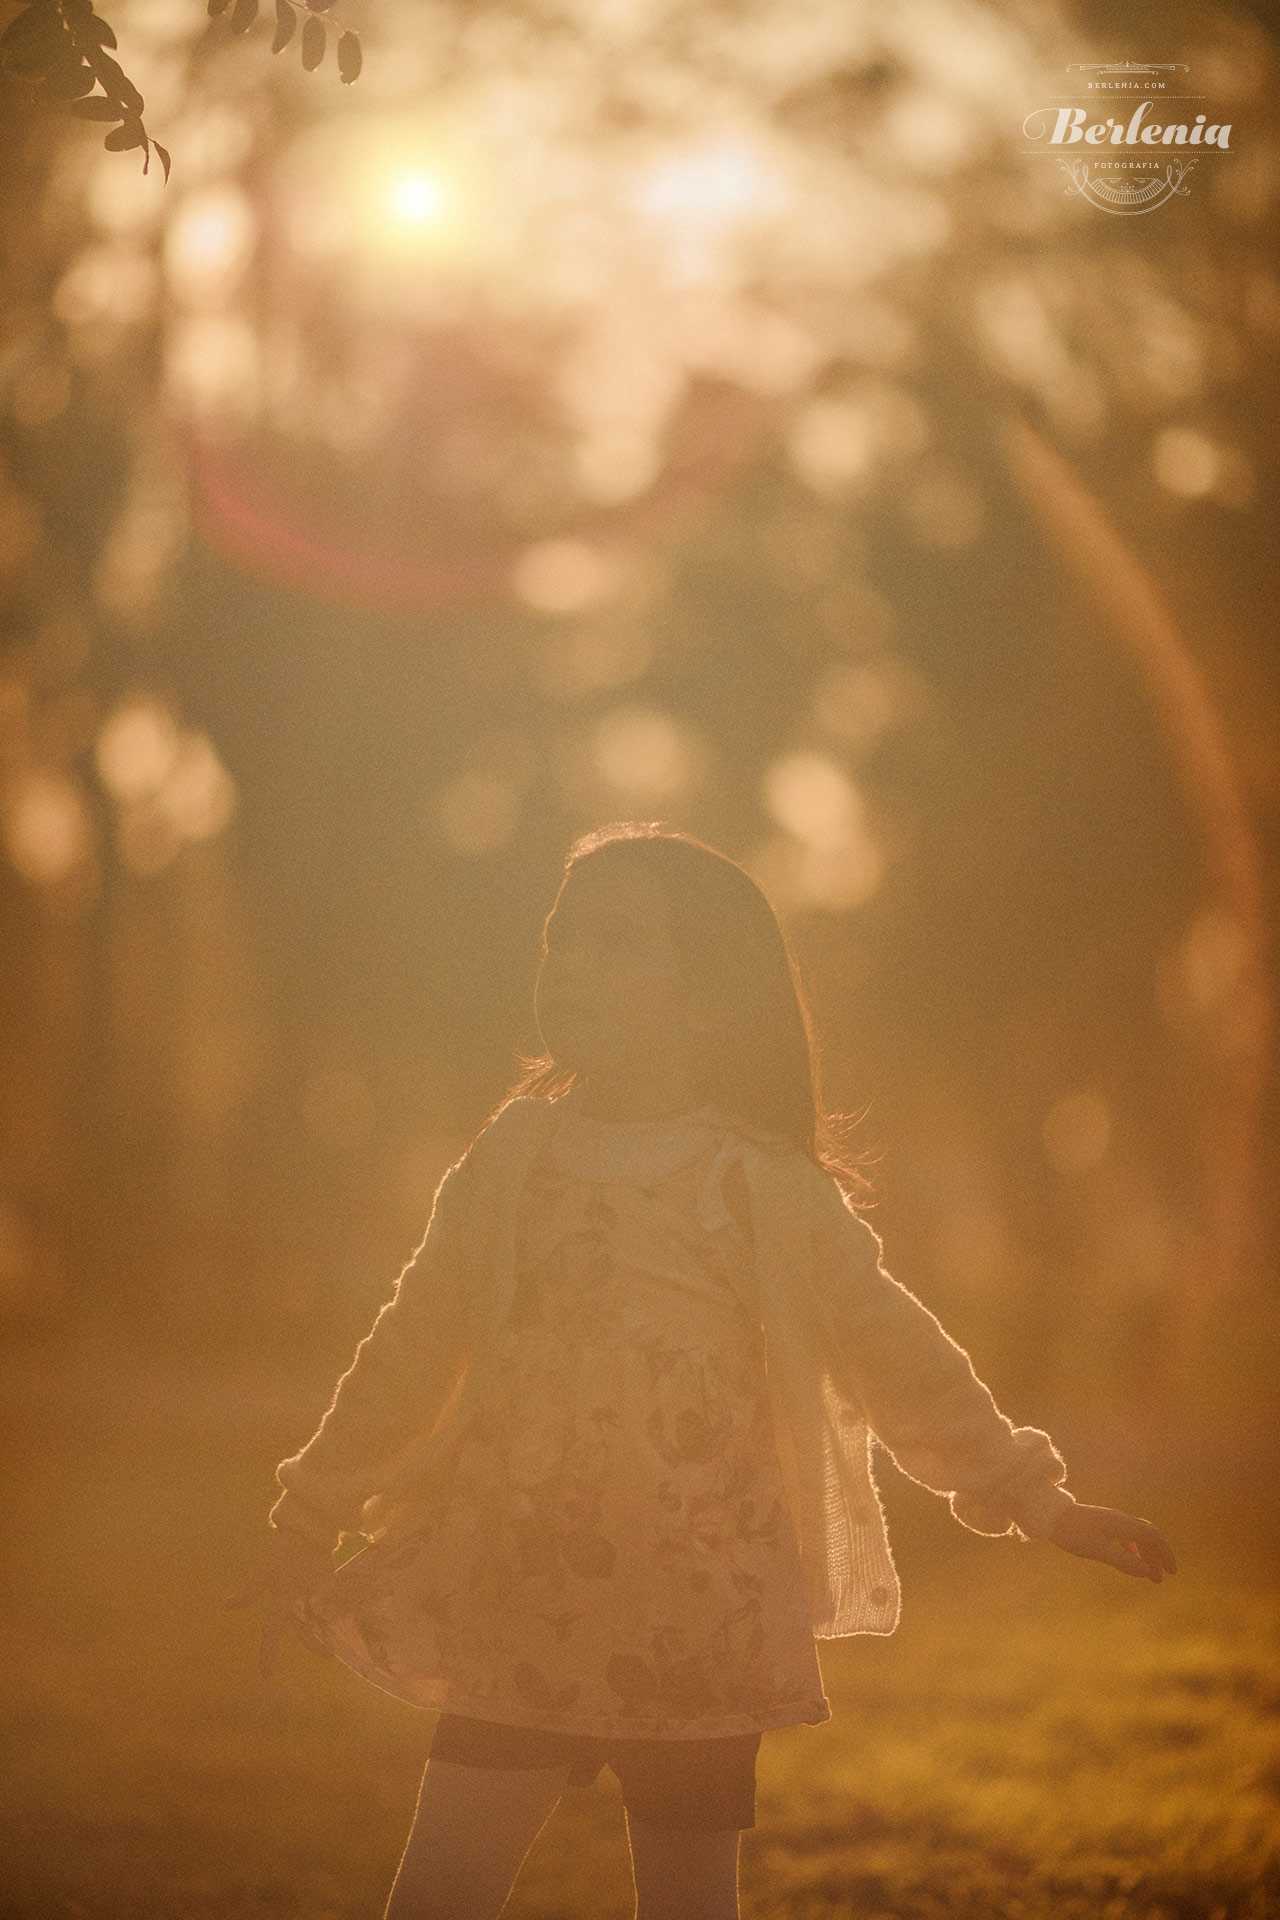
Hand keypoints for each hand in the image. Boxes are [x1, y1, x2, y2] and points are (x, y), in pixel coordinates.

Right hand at [226, 1528, 336, 1676]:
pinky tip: (348, 1625)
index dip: (268, 1654)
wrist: (304, 1531)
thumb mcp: (265, 1571)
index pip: (271, 1633)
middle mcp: (296, 1603)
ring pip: (320, 1621)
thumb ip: (250, 1590)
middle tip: (329, 1657)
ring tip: (339, 1647)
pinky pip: (332, 1606)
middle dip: (315, 1644)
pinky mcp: (326, 1587)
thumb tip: (226, 1605)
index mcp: (280, 1603)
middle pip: (305, 1630)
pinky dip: (338, 1615)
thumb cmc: (282, 1551)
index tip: (265, 1676)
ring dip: (327, 1633)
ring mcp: (312, 1596)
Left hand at [1049, 1501, 1176, 1582]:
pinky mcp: (1101, 1525)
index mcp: (1121, 1523)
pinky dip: (1133, 1550)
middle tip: (1164, 1577)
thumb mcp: (1097, 1550)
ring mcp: (1110, 1522)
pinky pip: (1125, 1537)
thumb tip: (1147, 1572)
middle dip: (1158, 1556)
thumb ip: (1122, 1561)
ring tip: (1150, 1576)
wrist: (1048, 1516)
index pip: (1152, 1536)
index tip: (1173, 1572)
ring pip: (1137, 1537)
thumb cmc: (1071, 1532)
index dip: (1165, 1553)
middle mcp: (1119, 1520)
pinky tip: (1131, 1562)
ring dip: (1146, 1555)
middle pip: (1148, 1535)